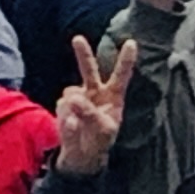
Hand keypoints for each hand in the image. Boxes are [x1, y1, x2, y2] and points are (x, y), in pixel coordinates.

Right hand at [52, 33, 134, 174]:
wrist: (81, 154)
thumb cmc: (100, 140)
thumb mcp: (103, 130)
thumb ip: (90, 114)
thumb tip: (73, 99)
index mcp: (113, 96)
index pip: (121, 76)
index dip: (126, 60)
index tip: (132, 43)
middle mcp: (95, 92)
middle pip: (89, 70)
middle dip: (83, 54)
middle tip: (78, 39)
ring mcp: (78, 96)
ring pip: (71, 92)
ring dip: (74, 106)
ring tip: (80, 124)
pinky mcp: (64, 104)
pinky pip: (62, 107)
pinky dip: (66, 118)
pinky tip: (72, 126)